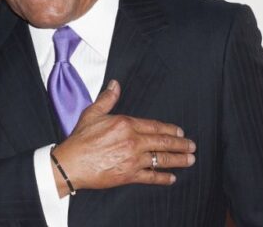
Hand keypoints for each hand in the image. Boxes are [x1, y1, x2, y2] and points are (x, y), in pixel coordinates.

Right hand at [51, 80, 196, 196]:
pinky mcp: (129, 175)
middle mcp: (133, 142)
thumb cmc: (80, 139)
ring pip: (161, 159)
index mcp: (126, 124)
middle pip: (163, 142)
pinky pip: (151, 177)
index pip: (155, 126)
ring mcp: (133, 160)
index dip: (170, 129)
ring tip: (190, 160)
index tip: (180, 132)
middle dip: (181, 145)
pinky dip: (163, 178)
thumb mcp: (92, 114)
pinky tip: (171, 178)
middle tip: (192, 146)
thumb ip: (107, 99)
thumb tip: (115, 85)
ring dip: (178, 160)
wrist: (70, 163)